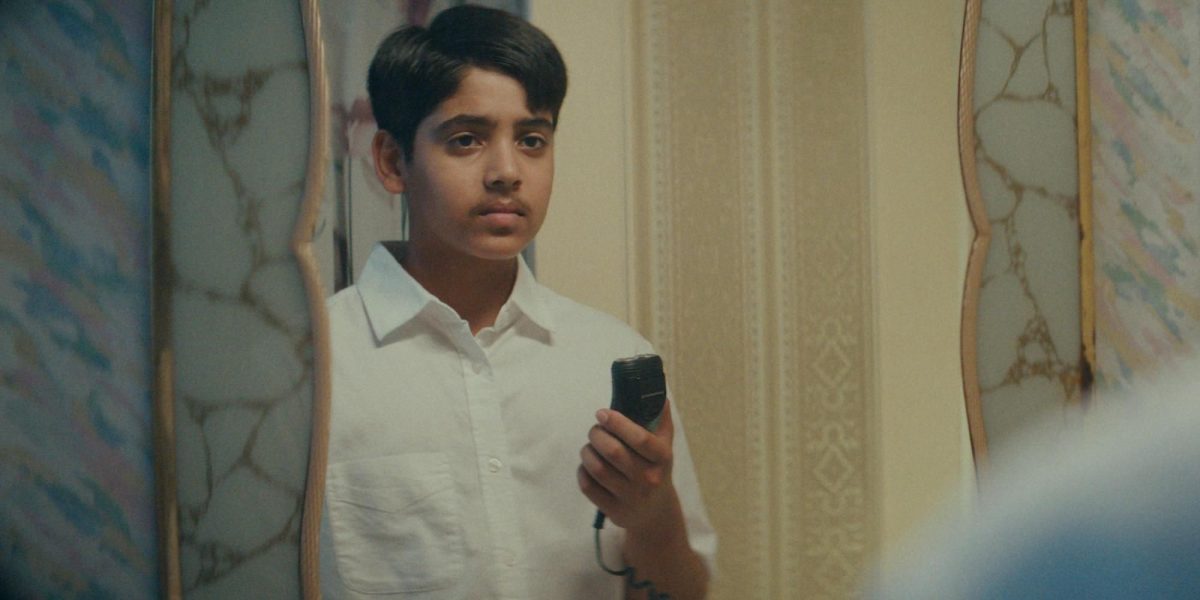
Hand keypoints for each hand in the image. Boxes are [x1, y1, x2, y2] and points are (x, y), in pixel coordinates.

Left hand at [577, 398, 677, 530]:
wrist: (656, 513)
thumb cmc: (656, 470)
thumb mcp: (664, 446)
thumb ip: (661, 420)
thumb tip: (659, 394)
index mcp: (662, 458)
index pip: (640, 439)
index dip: (617, 423)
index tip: (602, 413)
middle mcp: (648, 479)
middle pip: (613, 452)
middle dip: (597, 435)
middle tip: (595, 430)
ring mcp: (631, 497)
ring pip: (597, 469)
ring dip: (587, 452)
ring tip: (589, 447)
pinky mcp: (614, 511)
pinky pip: (588, 487)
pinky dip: (582, 472)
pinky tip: (586, 466)